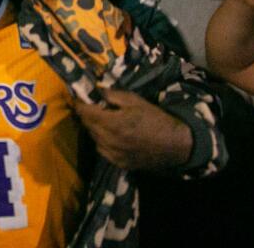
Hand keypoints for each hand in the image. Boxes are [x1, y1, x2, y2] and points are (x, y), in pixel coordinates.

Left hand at [74, 88, 192, 170]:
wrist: (174, 144)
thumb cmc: (155, 118)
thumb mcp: (134, 100)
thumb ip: (112, 95)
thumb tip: (96, 90)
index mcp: (112, 124)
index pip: (84, 113)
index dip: (79, 103)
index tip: (79, 97)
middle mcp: (108, 141)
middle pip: (87, 125)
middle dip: (88, 114)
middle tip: (94, 106)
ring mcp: (113, 154)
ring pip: (94, 138)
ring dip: (95, 128)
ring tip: (105, 120)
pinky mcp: (118, 163)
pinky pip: (102, 149)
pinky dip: (102, 141)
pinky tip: (113, 135)